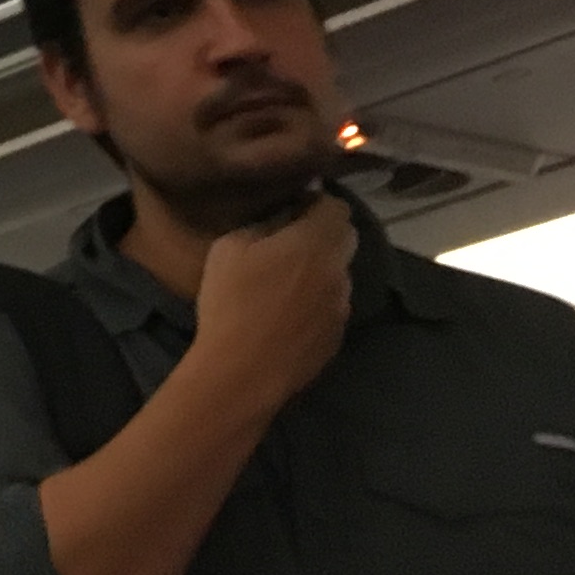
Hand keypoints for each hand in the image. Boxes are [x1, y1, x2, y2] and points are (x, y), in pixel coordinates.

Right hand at [191, 194, 353, 410]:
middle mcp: (339, 273)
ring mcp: (342, 309)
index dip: (315, 202)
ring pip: (338, 276)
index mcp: (316, 243)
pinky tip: (287, 316)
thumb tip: (280, 218)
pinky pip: (331, 307)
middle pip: (345, 239)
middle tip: (288, 241)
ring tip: (285, 283)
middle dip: (322, 234)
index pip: (337, 206)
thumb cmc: (232, 302)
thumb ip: (263, 224)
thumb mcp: (230, 247)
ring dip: (320, 271)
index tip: (291, 208)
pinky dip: (316, 303)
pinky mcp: (336, 339)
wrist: (243, 372)